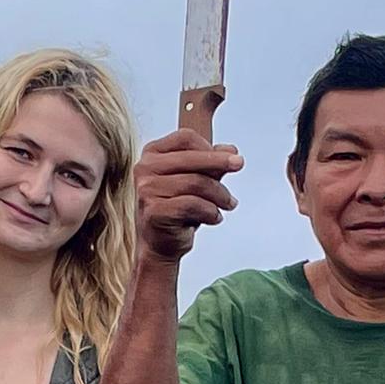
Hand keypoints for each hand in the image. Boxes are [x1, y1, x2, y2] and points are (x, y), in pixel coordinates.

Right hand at [131, 128, 243, 262]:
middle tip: (239, 164)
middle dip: (220, 162)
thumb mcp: (195, 181)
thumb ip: (211, 163)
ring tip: (229, 204)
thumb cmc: (177, 210)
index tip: (229, 156)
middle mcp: (144, 168)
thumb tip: (231, 149)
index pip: (185, 138)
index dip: (209, 146)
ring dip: (220, 194)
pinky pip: (193, 204)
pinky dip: (211, 211)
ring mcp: (146, 190)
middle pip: (192, 158)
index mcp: (151, 154)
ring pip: (196, 182)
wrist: (159, 245)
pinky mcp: (154, 211)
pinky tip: (215, 217)